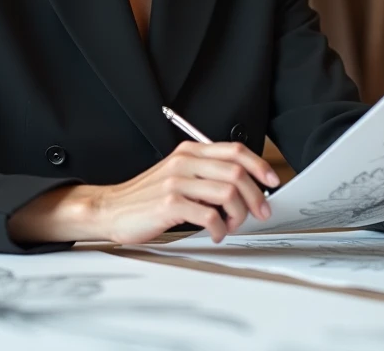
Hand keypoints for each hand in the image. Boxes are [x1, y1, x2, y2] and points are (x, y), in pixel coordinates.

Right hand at [94, 141, 279, 244]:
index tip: (272, 181)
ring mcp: (177, 182)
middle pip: (236, 172)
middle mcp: (184, 162)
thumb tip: (244, 187)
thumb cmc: (146, 197)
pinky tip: (216, 233)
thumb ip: (205, 174)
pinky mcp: (170, 203)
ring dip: (239, 214)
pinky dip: (220, 229)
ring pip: (227, 192)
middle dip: (255, 195)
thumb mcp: (177, 175)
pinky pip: (210, 215)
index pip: (234, 151)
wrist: (111, 209)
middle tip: (260, 212)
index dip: (259, 165)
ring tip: (231, 225)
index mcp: (189, 152)